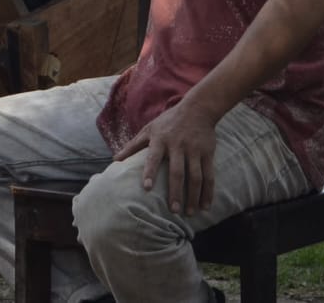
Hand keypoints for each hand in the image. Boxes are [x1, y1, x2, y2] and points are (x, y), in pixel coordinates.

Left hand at [116, 100, 219, 215]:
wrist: (197, 109)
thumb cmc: (168, 122)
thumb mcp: (148, 129)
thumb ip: (133, 146)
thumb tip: (115, 160)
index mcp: (160, 140)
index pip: (153, 157)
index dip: (150, 172)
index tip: (146, 188)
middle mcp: (177, 145)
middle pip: (177, 172)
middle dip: (176, 192)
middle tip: (173, 211)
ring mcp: (194, 150)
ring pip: (195, 177)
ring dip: (194, 196)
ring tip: (189, 213)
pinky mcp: (207, 153)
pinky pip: (209, 175)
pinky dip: (208, 191)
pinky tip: (206, 205)